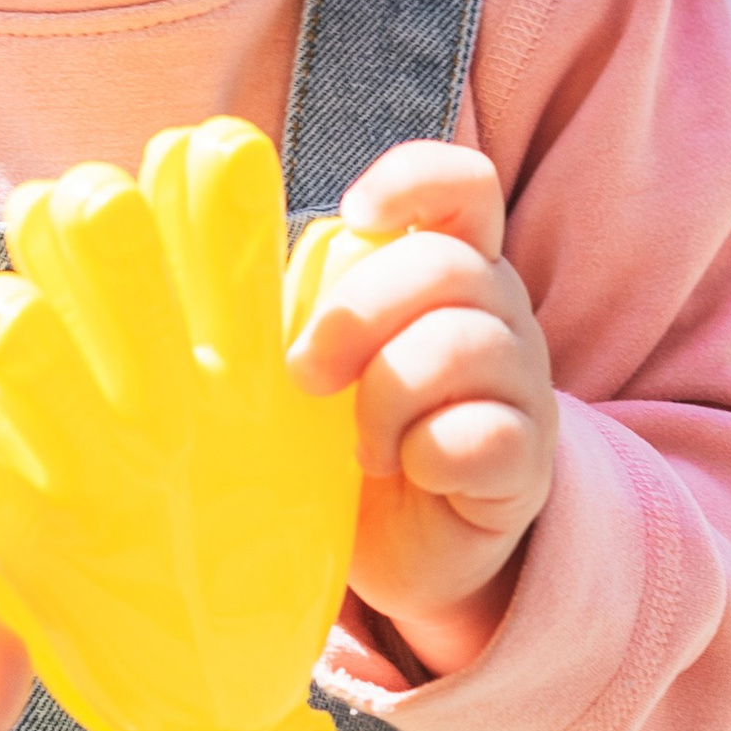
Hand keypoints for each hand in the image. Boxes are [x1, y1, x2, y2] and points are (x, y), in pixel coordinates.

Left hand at [287, 145, 556, 676]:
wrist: (405, 548)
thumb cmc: (345, 434)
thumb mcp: (314, 357)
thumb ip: (291, 298)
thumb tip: (203, 233)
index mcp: (449, 266)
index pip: (463, 186)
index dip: (414, 181)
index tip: (354, 214)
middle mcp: (499, 312)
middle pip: (449, 264)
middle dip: (358, 314)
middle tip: (306, 376)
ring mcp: (523, 383)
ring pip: (467, 345)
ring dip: (387, 397)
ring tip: (360, 445)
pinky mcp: (527, 459)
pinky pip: (486, 434)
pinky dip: (428, 454)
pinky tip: (408, 472)